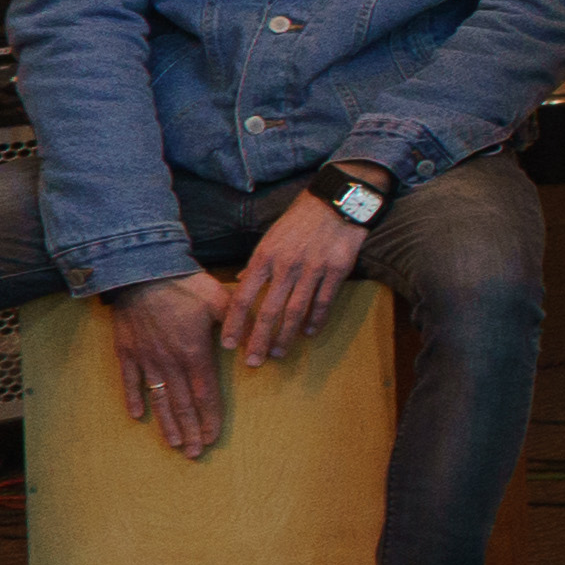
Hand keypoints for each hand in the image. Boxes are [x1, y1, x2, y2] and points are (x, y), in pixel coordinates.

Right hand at [108, 271, 234, 456]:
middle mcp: (169, 362)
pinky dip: (134, 398)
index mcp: (195, 353)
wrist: (140, 270)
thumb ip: (240, 326)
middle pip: (182, 404)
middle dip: (191, 430)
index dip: (210, 418)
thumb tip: (261, 345)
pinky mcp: (126, 350)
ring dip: (167, 422)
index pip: (206, 395)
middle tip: (195, 453)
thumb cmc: (185, 284)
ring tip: (174, 443)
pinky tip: (137, 416)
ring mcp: (145, 358)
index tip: (213, 438)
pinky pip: (129, 380)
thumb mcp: (221, 301)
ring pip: (158, 398)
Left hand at [223, 190, 368, 366]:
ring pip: (296, 311)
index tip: (228, 344)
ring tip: (278, 353)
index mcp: (264, 257)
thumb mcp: (271, 237)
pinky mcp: (336, 271)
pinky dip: (316, 320)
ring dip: (286, 336)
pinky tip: (309, 333)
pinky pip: (324, 301)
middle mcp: (286, 266)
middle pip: (269, 311)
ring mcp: (312, 269)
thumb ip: (257, 263)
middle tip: (252, 362)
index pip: (243, 297)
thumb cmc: (300, 219)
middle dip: (259, 340)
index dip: (235, 324)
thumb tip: (242, 282)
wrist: (336, 202)